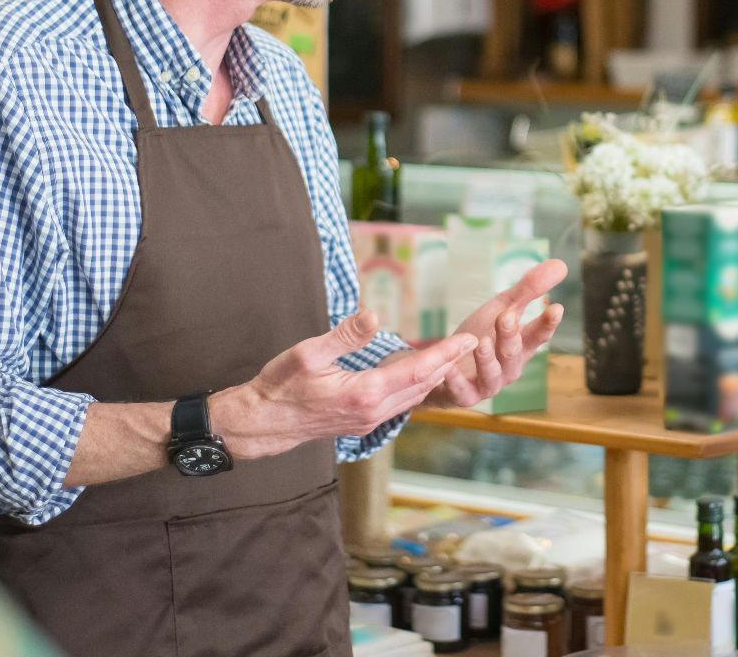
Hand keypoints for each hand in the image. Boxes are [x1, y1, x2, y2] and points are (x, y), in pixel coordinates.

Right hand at [213, 310, 473, 458]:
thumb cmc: (281, 386)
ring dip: (436, 376)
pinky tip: (423, 375)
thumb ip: (344, 336)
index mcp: (364, 393)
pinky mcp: (363, 422)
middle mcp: (373, 411)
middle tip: (473, 342)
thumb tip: (375, 315)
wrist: (263, 422)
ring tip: (456, 355)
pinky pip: (400, 403)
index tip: (469, 338)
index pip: (417, 371)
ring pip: (414, 397)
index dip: (445, 354)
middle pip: (423, 385)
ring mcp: (369, 420)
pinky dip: (418, 386)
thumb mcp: (308, 354)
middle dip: (450, 363)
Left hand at [390, 259, 567, 408]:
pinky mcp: (463, 396)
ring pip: (492, 375)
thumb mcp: (502, 308)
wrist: (446, 365)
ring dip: (488, 360)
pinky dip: (455, 380)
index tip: (556, 308)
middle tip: (507, 316)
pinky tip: (449, 366)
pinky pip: (461, 391)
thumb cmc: (480, 335)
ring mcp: (487, 384)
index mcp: (521, 346)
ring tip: (482, 342)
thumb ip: (528, 289)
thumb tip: (560, 265)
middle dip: (511, 336)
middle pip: (514, 354)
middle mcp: (508, 368)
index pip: (538, 335)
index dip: (547, 324)